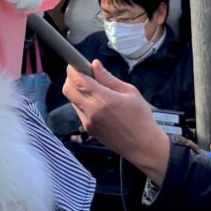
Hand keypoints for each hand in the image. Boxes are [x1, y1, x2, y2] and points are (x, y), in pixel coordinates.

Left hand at [63, 61, 170, 184]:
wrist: (143, 146)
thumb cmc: (140, 116)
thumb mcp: (129, 92)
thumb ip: (109, 78)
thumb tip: (94, 64)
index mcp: (103, 99)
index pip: (78, 80)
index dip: (73, 69)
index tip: (75, 64)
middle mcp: (91, 111)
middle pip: (68, 90)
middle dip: (71, 79)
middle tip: (83, 75)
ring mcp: (87, 122)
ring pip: (72, 100)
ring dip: (77, 91)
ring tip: (94, 90)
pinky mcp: (88, 129)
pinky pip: (79, 111)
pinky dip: (82, 103)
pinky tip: (97, 104)